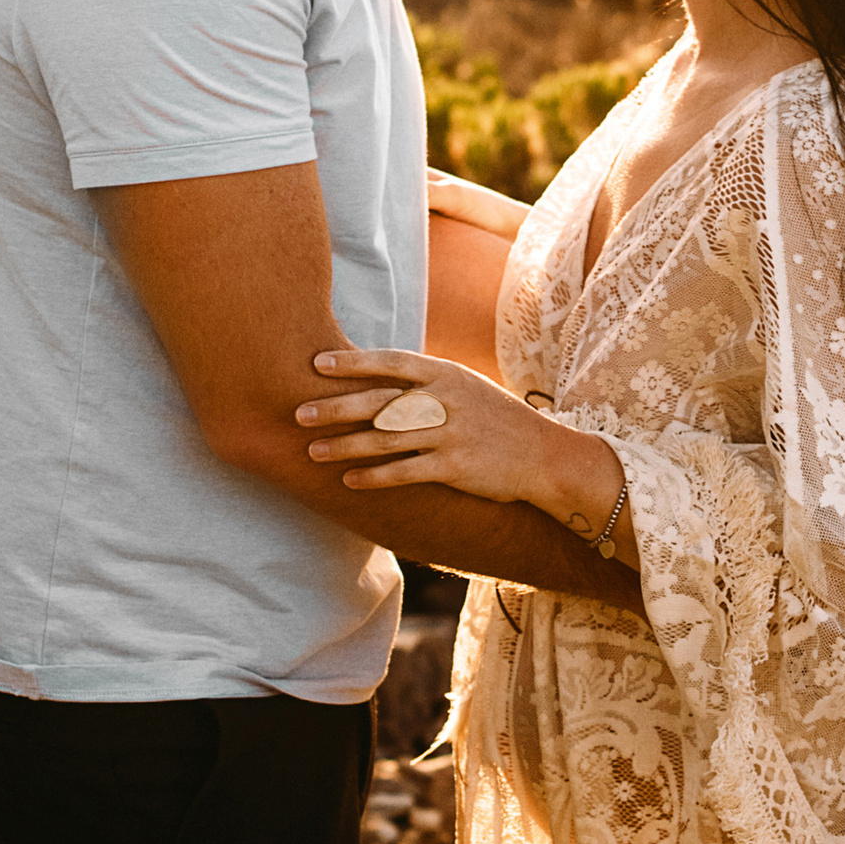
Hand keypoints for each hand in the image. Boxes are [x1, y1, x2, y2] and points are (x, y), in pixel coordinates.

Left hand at [296, 348, 628, 555]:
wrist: (545, 457)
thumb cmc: (498, 421)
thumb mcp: (467, 389)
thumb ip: (427, 384)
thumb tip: (379, 380)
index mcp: (447, 375)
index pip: (391, 362)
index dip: (353, 362)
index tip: (317, 363)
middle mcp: (446, 401)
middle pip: (379, 401)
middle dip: (336, 407)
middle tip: (299, 412)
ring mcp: (451, 434)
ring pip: (386, 438)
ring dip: (345, 446)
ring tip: (313, 452)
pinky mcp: (456, 468)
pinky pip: (406, 472)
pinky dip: (375, 476)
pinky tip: (350, 481)